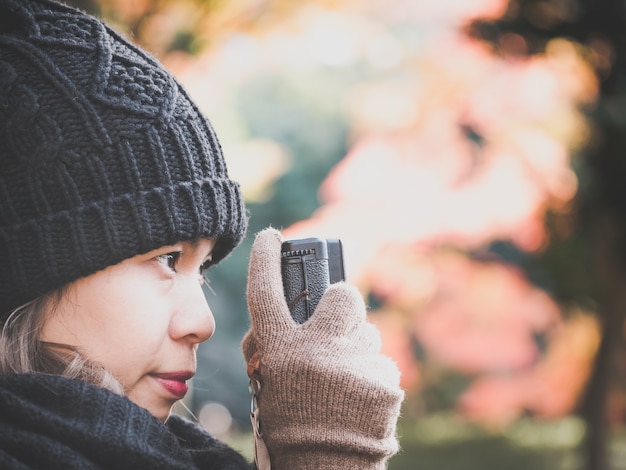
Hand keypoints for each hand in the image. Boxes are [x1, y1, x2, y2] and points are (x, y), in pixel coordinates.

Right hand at [243, 228, 403, 469]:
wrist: (326, 468)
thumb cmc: (290, 423)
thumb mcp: (267, 382)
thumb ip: (273, 344)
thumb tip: (290, 309)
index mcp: (279, 350)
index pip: (266, 291)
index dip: (264, 259)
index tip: (271, 236)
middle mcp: (315, 350)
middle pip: (343, 295)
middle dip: (344, 302)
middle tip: (338, 325)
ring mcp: (353, 363)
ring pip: (368, 331)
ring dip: (357, 347)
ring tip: (345, 380)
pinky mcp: (384, 379)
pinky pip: (380, 360)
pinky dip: (371, 374)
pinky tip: (360, 398)